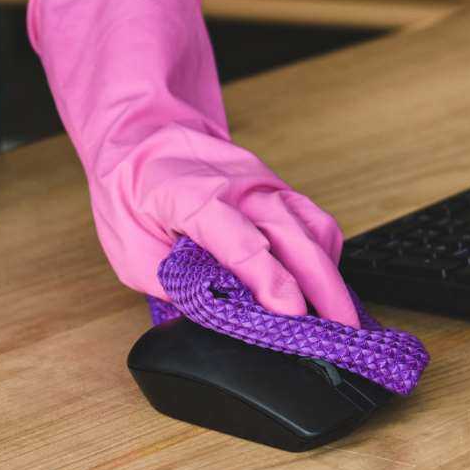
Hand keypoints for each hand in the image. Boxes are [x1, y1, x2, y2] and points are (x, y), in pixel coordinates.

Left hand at [95, 122, 357, 325]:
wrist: (140, 134)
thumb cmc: (129, 190)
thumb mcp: (130, 249)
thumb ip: (173, 284)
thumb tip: (214, 320)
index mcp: (191, 197)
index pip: (240, 241)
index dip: (268, 280)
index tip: (290, 313)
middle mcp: (236, 186)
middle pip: (293, 236)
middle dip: (324, 289)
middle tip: (339, 335)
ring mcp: (262, 182)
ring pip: (312, 227)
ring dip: (330, 274)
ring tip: (339, 319)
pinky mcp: (276, 187)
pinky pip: (311, 221)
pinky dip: (323, 255)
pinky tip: (321, 286)